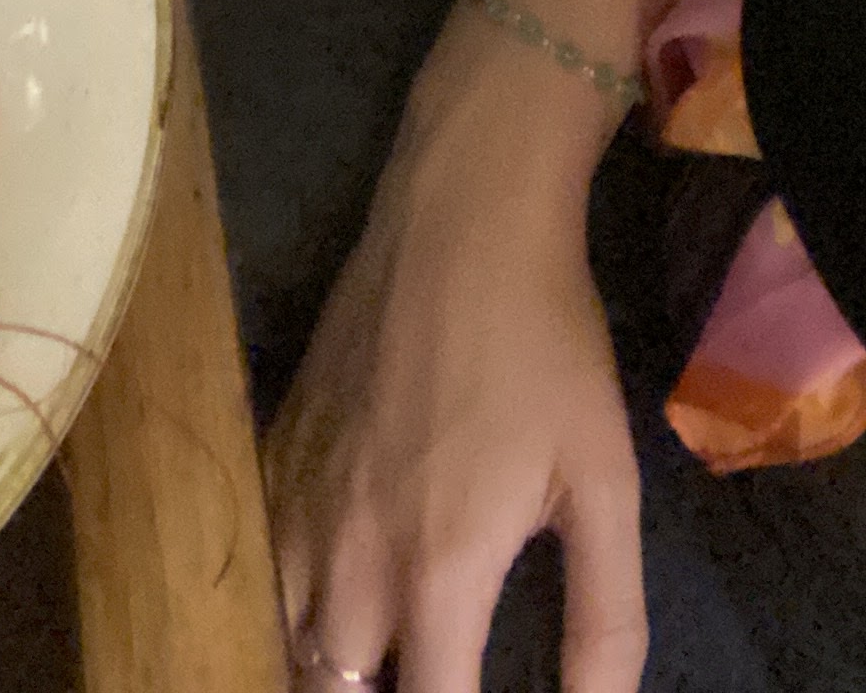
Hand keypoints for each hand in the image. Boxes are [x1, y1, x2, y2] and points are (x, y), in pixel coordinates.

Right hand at [270, 28, 647, 692]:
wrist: (462, 218)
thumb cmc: (546, 349)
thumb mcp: (605, 484)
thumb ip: (604, 617)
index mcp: (439, 572)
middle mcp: (352, 557)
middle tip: (432, 671)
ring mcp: (301, 502)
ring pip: (286, 641)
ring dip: (329, 670)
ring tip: (376, 659)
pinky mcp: (276, 451)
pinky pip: (259, 567)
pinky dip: (287, 606)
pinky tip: (325, 601)